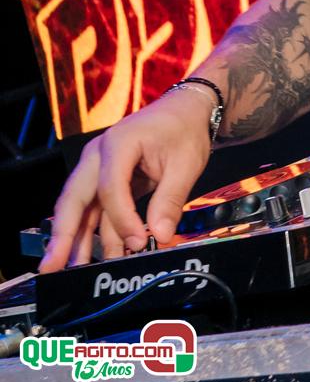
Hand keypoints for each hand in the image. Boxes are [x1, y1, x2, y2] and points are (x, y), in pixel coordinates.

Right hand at [39, 88, 214, 271]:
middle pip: (75, 198)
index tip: (140, 242)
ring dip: (76, 239)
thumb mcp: (186, 163)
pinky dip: (95, 232)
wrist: (185, 109)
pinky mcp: (105, 179)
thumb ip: (170, 200)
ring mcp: (98, 167)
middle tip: (52, 267)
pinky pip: (95, 208)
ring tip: (71, 272)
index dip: (122, 219)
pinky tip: (98, 256)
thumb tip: (161, 235)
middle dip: (63, 234)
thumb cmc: (184, 129)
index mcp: (118, 143)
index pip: (110, 187)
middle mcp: (99, 155)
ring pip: (80, 207)